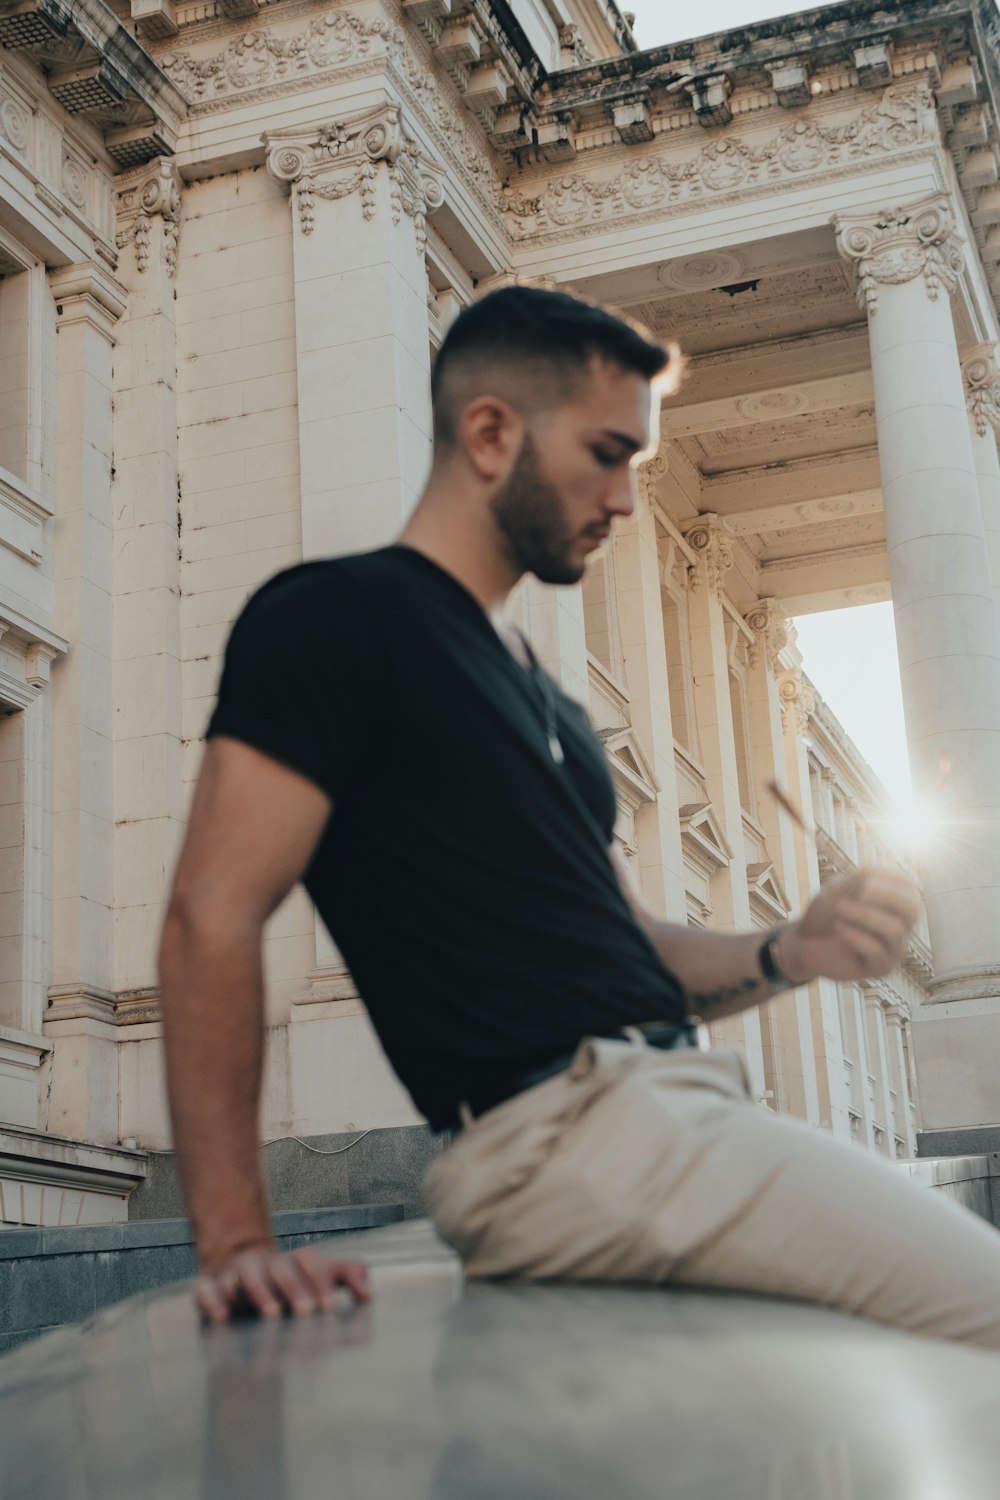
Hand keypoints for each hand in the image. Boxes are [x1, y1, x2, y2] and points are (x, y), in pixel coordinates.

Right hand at [196, 1242, 370, 1324]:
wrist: (240, 1263)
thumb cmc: (290, 1278)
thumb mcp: (321, 1273)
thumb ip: (348, 1276)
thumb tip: (368, 1295)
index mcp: (292, 1261)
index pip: (308, 1261)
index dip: (319, 1281)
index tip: (330, 1306)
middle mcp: (266, 1264)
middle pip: (280, 1268)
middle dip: (293, 1288)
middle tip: (308, 1312)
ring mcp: (236, 1275)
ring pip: (246, 1276)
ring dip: (259, 1292)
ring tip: (272, 1314)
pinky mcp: (210, 1288)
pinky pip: (207, 1290)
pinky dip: (213, 1301)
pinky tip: (222, 1317)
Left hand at [778, 866, 920, 984]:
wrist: (804, 942)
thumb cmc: (826, 913)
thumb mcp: (838, 890)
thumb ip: (858, 881)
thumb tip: (874, 871)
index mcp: (895, 903)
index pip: (909, 887)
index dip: (891, 876)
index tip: (866, 870)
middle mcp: (902, 925)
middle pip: (912, 908)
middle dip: (888, 895)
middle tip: (862, 891)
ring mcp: (894, 948)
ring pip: (895, 929)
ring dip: (865, 914)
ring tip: (840, 907)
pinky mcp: (883, 968)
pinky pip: (876, 950)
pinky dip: (854, 934)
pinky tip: (838, 926)